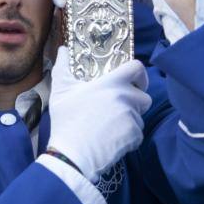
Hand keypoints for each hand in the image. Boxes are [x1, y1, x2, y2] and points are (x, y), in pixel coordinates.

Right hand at [47, 46, 151, 182]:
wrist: (73, 153)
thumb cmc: (67, 119)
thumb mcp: (60, 91)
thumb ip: (63, 68)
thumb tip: (62, 50)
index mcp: (112, 83)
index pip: (137, 68)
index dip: (138, 74)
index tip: (134, 80)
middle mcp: (127, 98)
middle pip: (143, 96)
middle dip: (134, 101)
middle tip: (116, 107)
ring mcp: (133, 118)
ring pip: (139, 116)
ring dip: (128, 119)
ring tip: (108, 126)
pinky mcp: (135, 136)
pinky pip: (136, 133)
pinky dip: (127, 136)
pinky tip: (110, 139)